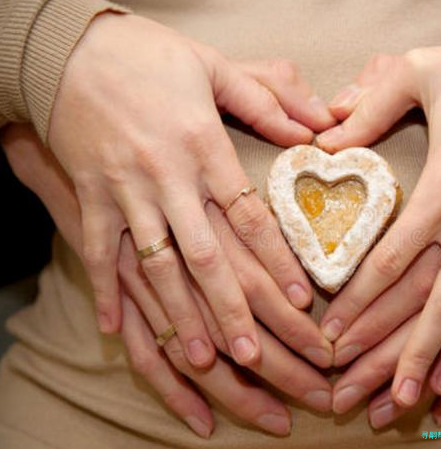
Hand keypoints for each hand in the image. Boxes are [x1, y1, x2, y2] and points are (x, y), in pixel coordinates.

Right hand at [46, 12, 335, 368]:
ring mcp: (124, 190)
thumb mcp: (213, 66)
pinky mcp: (89, 196)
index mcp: (204, 145)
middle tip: (256, 356)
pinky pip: (96, 250)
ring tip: (203, 358)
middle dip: (232, 308)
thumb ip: (268, 99)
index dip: (277, 260)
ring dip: (179, 314)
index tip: (301, 300)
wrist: (68, 48)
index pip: (249, 215)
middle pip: (205, 254)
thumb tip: (316, 127)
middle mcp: (167, 176)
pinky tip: (113, 328)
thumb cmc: (148, 56)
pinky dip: (104, 290)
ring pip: (155, 265)